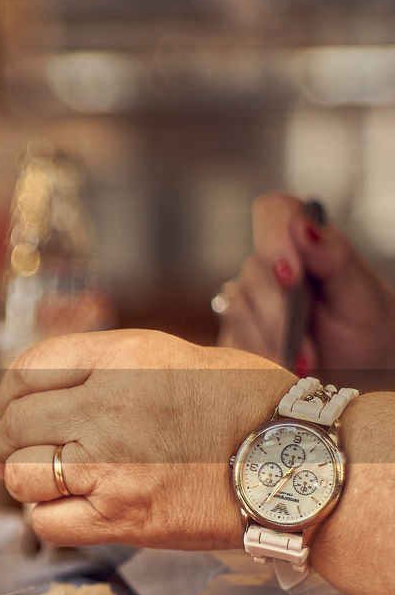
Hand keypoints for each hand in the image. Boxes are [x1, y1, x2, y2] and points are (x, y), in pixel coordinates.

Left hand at [0, 329, 294, 549]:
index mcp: (122, 357)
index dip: (8, 393)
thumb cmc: (246, 408)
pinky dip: (47, 519)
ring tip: (44, 481)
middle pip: (16, 423)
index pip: (28, 367)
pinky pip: (47, 522)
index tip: (9, 410)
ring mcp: (110, 463)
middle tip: (14, 453)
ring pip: (22, 473)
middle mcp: (108, 404)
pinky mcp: (121, 516)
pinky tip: (68, 510)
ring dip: (25, 480)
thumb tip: (45, 393)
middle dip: (7, 441)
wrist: (298, 463)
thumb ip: (107, 367)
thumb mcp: (172, 357)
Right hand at [217, 192, 394, 372]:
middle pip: (254, 270)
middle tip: (309, 346)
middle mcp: (270, 266)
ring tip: (303, 363)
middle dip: (280, 313)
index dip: (274, 237)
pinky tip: (282, 370)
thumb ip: (337, 261)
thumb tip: (304, 226)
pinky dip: (256, 359)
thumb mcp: (367, 302)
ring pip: (236, 306)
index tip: (292, 275)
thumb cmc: (367, 338)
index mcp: (307, 244)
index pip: (274, 211)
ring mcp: (246, 300)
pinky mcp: (231, 333)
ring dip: (270, 341)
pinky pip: (227, 339)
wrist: (352, 384)